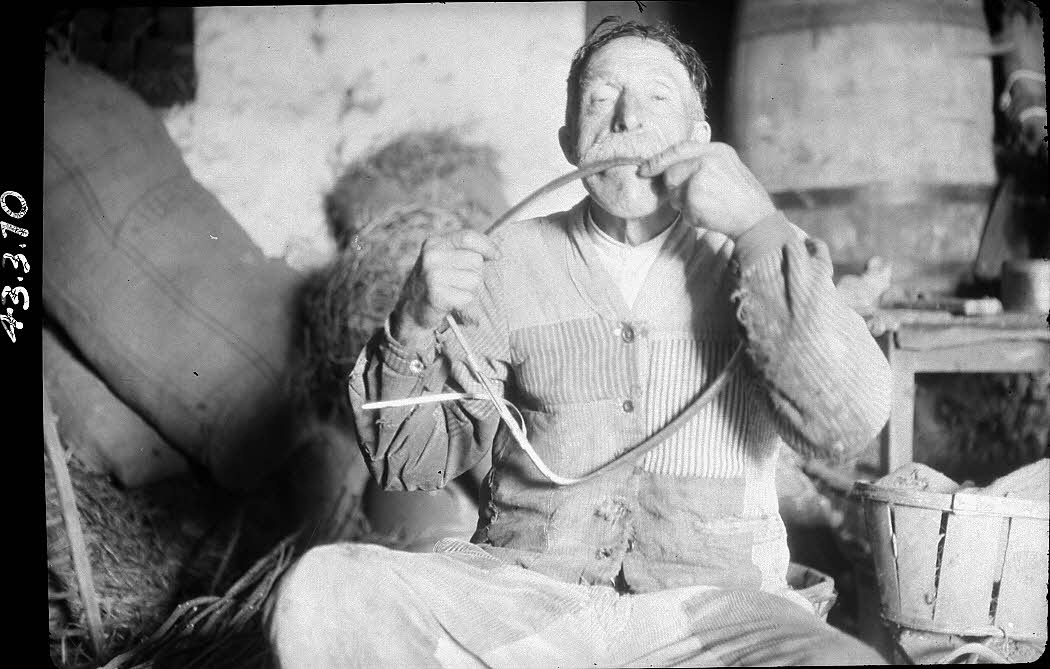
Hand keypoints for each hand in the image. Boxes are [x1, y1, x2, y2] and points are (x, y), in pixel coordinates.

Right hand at [391, 229, 501, 348]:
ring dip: (470, 290)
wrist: (412, 310)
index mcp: (434, 243)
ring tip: (454, 291)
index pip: (468, 237)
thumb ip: (465, 251)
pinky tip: (451, 302)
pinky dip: (464, 302)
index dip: (487, 246)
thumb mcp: (444, 259)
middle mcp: (432, 256)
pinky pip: (467, 297)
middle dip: (475, 273)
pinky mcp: (436, 294)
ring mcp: (433, 275)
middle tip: (459, 281)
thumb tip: (496, 254)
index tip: (497, 256)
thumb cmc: (436, 282)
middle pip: (476, 260)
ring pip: (475, 280)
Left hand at [637, 141, 775, 238]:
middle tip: (697, 198)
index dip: (659, 160)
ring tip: (709, 206)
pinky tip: (710, 215)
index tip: (644, 169)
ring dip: (685, 205)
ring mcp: (699, 178)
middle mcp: (706, 160)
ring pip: (674, 194)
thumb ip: (703, 162)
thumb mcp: (728, 167)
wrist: (756, 219)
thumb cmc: (742, 197)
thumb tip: (671, 168)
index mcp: (716, 150)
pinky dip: (692, 217)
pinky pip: (681, 211)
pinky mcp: (694, 198)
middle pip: (671, 174)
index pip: (679, 149)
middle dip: (676, 189)